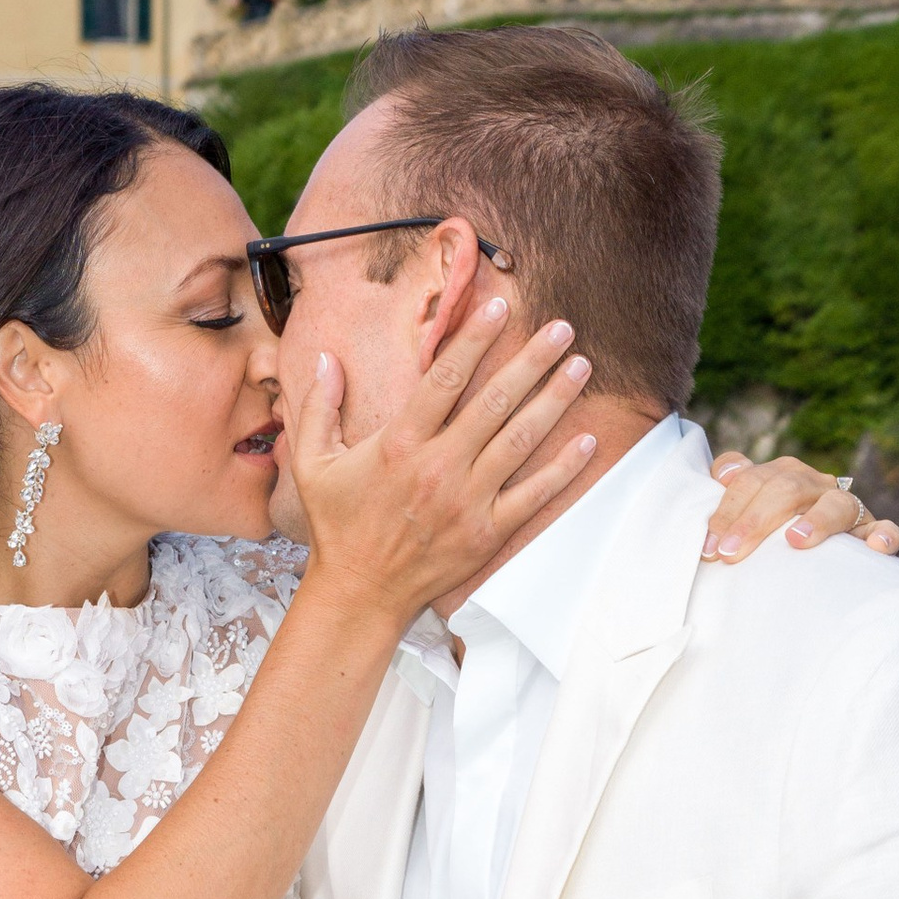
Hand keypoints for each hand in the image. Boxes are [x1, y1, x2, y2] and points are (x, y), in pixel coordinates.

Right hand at [279, 299, 599, 618]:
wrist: (360, 593)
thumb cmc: (339, 525)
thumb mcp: (311, 463)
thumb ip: (318, 407)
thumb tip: (325, 357)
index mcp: (399, 444)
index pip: (444, 378)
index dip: (474, 338)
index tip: (499, 305)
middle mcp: (437, 467)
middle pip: (494, 401)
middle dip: (532, 360)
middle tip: (562, 329)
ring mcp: (467, 501)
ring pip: (520, 440)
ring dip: (555, 400)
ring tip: (581, 367)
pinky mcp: (486, 533)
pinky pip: (533, 494)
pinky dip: (563, 468)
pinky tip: (587, 440)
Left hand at [706, 452, 898, 562]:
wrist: (810, 560)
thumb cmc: (766, 538)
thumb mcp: (741, 515)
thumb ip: (728, 494)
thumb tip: (722, 476)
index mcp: (778, 476)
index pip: (749, 478)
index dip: (727, 507)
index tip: (710, 546)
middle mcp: (811, 484)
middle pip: (784, 489)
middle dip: (753, 521)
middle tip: (730, 554)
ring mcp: (844, 506)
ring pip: (836, 504)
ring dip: (816, 521)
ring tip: (794, 541)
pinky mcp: (870, 531)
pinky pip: (883, 529)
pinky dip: (883, 536)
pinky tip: (875, 548)